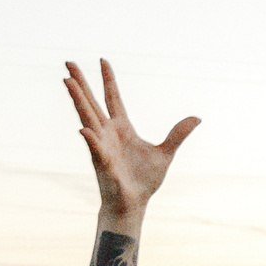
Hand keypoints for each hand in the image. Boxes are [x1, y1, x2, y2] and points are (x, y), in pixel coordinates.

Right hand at [64, 59, 198, 219]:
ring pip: (87, 118)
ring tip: (67, 82)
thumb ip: (178, 134)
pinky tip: (84, 130)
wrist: (134, 204)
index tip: (103, 60)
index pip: (113, 98)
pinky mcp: (103, 163)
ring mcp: (102, 146)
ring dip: (77, 101)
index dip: (108, 80)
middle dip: (80, 83)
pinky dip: (91, 140)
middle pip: (91, 102)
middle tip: (68, 61)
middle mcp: (108, 133)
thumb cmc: (145, 181)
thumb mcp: (166, 153)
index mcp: (122, 128)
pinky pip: (96, 149)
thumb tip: (197, 118)